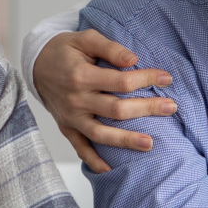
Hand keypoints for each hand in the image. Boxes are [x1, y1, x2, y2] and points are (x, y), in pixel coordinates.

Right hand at [33, 29, 175, 172]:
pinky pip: (80, 148)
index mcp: (81, 76)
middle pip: (116, 110)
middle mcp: (76, 100)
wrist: (36, 65)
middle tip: (171, 107)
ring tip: (150, 144)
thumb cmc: (65, 50)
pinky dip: (94, 161)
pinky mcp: (67, 128)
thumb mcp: (84, 38)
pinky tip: (111, 169)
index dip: (146, 79)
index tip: (166, 78)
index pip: (121, 82)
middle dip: (147, 109)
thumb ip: (109, 48)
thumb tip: (133, 59)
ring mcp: (71, 117)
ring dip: (126, 141)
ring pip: (101, 134)